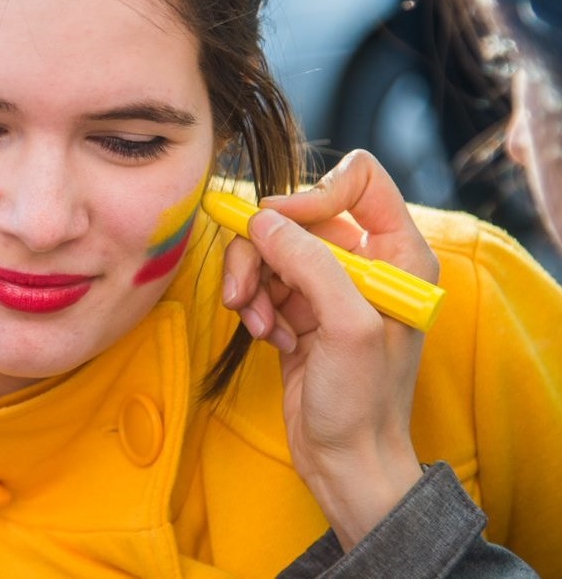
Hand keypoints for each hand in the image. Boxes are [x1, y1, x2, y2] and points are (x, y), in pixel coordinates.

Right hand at [221, 150, 438, 548]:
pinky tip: (268, 339)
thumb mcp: (346, 327)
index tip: (281, 227)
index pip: (359, 180)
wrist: (345, 461)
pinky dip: (256, 305)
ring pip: (272, 247)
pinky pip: (264, 279)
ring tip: (257, 325)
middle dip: (264, 252)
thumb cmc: (364, 402)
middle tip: (243, 293)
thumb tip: (263, 220)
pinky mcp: (300, 306)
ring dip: (254, 283)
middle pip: (298, 215)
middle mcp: (364, 259)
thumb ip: (309, 263)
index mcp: (398, 252)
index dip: (315, 193)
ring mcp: (329, 283)